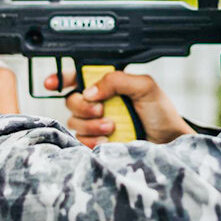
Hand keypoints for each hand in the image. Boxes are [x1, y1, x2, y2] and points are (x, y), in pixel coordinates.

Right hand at [44, 70, 193, 147]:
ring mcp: (97, 123)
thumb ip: (117, 80)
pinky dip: (91, 140)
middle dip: (84, 105)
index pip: (79, 77)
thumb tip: (89, 90)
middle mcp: (99, 102)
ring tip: (112, 126)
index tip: (52, 83)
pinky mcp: (96, 142)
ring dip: (92, 124)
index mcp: (108, 85)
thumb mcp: (145, 87)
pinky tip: (106, 141)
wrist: (169, 143)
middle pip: (72, 100)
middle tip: (102, 110)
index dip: (61, 78)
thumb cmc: (161, 113)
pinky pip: (80, 140)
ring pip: (75, 121)